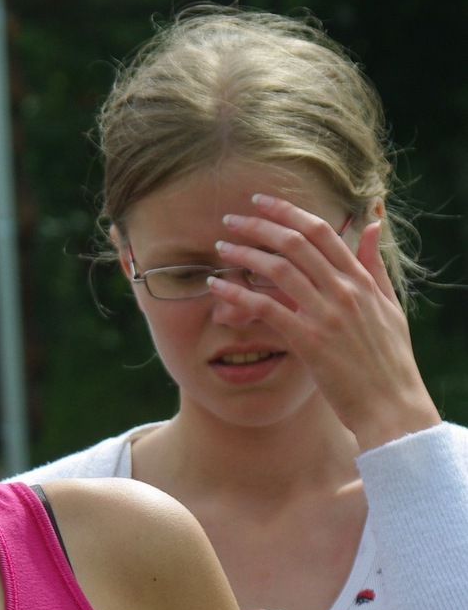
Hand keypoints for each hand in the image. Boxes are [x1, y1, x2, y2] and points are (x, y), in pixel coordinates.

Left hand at [209, 194, 439, 450]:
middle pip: (295, 243)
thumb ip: (374, 266)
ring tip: (221, 249)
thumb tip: (372, 224)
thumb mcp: (390, 306)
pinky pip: (268, 310)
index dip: (287, 212)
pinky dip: (239, 296)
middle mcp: (344, 291)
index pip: (321, 231)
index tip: (261, 203)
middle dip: (258, 226)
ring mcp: (327, 315)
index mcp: (360, 280)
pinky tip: (218, 289)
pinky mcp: (310, 342)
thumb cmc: (390, 361)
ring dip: (244, 255)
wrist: (392, 406)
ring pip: (279, 270)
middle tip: (230, 221)